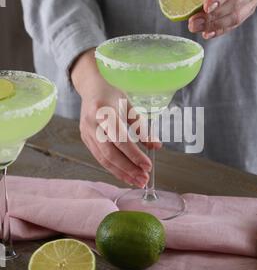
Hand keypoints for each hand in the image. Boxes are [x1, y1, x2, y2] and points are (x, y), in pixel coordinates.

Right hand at [71, 49, 159, 187]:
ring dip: (122, 173)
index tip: (148, 166)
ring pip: (104, 159)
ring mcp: (86, 133)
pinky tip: (125, 175)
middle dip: (128, 169)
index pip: (121, 139)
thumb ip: (142, 127)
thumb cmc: (112, 95)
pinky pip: (99, 158)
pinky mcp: (85, 139)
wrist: (90, 87)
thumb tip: (157, 146)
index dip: (134, 155)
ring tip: (137, 181)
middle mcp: (92, 124)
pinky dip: (113, 169)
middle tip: (144, 180)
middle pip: (111, 153)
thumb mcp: (129, 106)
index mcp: (104, 112)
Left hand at [169, 0, 256, 38]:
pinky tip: (207, 33)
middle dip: (214, 15)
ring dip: (215, 25)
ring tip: (196, 27)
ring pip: (237, 16)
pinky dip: (221, 30)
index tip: (205, 7)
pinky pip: (236, 23)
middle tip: (193, 22)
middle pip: (236, 3)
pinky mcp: (250, 9)